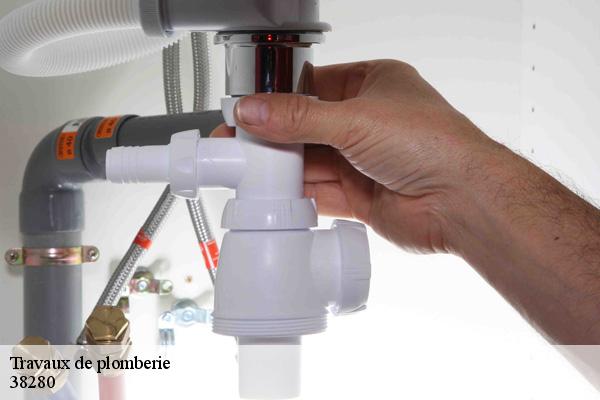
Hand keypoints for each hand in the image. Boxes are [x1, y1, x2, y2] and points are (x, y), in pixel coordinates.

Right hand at [212, 60, 500, 253]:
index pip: (311, 87)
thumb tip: (254, 111)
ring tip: (247, 171)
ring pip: (310, 162)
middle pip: (306, 127)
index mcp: (372, 86)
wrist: (463, 202)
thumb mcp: (355, 119)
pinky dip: (296, 194)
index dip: (277, 98)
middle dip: (274, 138)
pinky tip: (274, 194)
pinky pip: (319, 193)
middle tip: (237, 144)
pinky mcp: (361, 196)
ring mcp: (363, 160)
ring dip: (282, 168)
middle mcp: (367, 122)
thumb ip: (298, 118)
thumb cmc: (433, 146)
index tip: (246, 109)